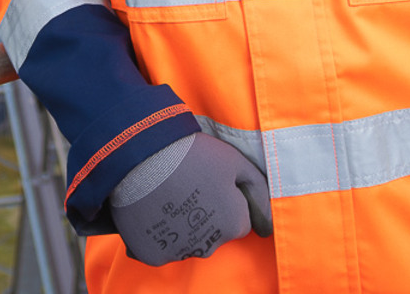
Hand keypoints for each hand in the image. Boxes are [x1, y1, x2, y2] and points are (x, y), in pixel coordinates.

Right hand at [108, 132, 272, 265]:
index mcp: (234, 225)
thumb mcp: (236, 162)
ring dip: (182, 227)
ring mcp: (179, 252)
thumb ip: (258, 191)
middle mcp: (210, 246)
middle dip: (207, 217)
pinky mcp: (152, 255)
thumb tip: (268, 224)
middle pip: (215, 235)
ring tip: (169, 196)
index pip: (241, 222)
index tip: (212, 184)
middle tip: (189, 187)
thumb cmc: (192, 155)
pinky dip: (157, 235)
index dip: (228, 201)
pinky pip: (160, 249)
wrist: (141, 155)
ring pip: (188, 243)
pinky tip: (153, 210)